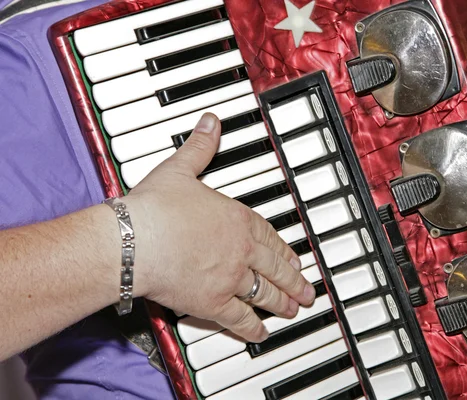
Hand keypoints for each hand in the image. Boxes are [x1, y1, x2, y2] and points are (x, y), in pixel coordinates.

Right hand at [126, 113, 315, 341]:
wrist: (136, 240)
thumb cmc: (155, 207)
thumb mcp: (181, 169)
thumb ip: (201, 147)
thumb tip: (211, 122)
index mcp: (237, 219)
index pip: (269, 236)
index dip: (284, 250)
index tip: (294, 259)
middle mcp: (241, 250)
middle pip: (275, 268)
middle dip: (294, 280)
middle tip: (307, 290)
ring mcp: (230, 278)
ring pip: (265, 294)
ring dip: (282, 303)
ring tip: (295, 309)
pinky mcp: (212, 302)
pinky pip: (240, 319)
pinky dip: (252, 328)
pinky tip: (261, 334)